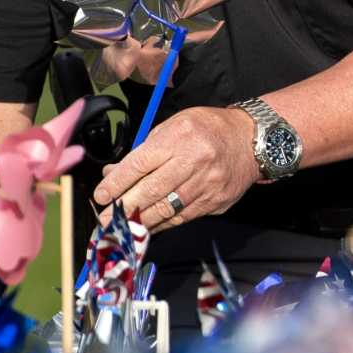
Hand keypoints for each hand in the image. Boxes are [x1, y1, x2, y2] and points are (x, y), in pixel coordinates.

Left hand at [90, 106, 259, 231]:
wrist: (252, 139)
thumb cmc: (209, 129)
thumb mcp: (174, 126)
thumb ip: (144, 150)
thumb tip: (114, 174)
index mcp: (180, 137)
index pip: (140, 164)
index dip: (116, 183)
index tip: (101, 196)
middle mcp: (194, 161)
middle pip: (151, 190)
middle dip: (123, 207)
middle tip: (106, 219)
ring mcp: (207, 184)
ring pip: (166, 208)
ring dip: (140, 220)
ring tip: (122, 226)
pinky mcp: (216, 201)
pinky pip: (183, 217)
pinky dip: (163, 223)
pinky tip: (149, 225)